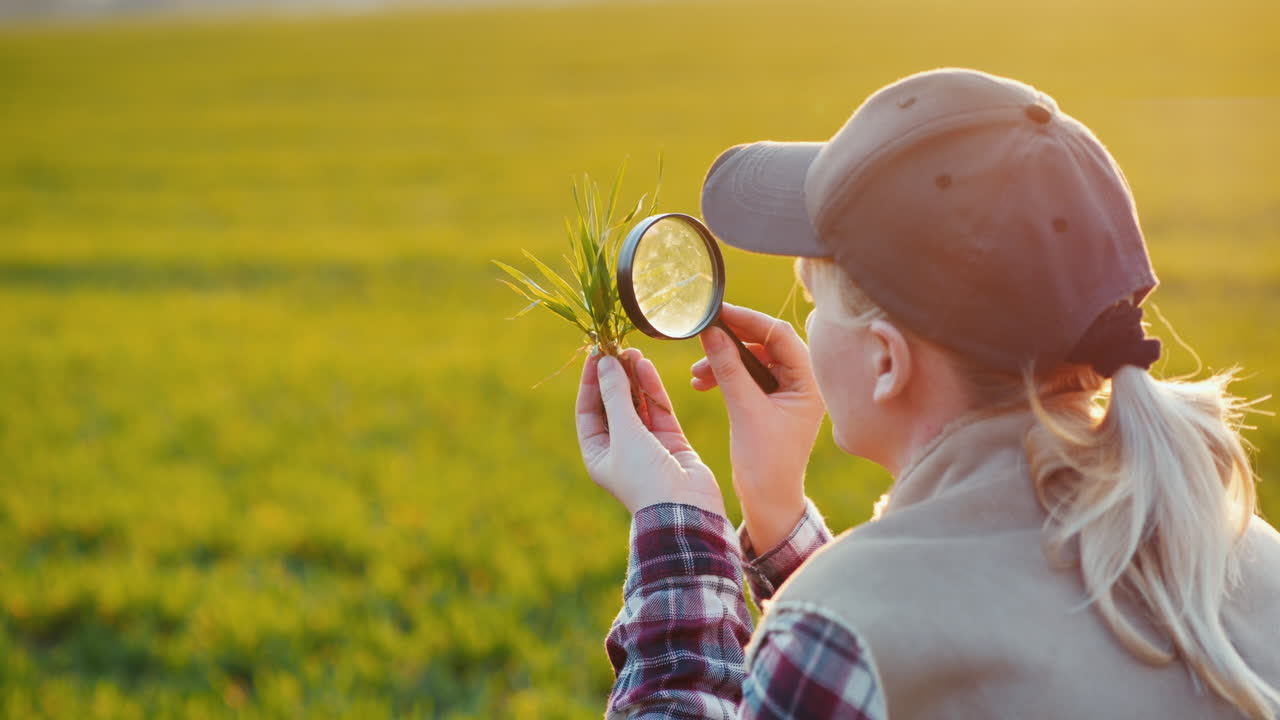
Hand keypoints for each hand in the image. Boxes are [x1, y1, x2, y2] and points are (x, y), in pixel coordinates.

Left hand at [577, 348, 725, 516]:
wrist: (685, 511)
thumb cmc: (644, 477)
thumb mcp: (623, 433)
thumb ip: (615, 395)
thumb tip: (605, 363)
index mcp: (598, 454)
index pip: (588, 411)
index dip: (591, 382)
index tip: (595, 355)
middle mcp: (621, 449)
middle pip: (614, 405)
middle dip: (615, 377)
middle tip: (616, 347)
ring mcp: (648, 445)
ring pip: (638, 404)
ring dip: (634, 379)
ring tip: (633, 351)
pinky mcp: (672, 442)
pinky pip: (658, 410)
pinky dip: (652, 389)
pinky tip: (646, 366)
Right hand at [692, 304, 824, 550]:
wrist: (769, 501)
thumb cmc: (766, 463)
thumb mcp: (745, 411)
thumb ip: (728, 368)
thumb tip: (711, 331)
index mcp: (810, 382)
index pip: (780, 335)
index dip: (747, 320)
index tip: (716, 312)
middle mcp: (803, 382)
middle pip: (766, 343)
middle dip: (730, 341)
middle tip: (702, 334)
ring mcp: (788, 391)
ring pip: (752, 359)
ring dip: (723, 360)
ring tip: (696, 374)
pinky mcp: (772, 401)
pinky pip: (747, 375)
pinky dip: (725, 375)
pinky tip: (701, 383)